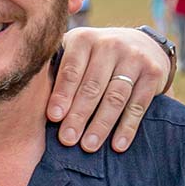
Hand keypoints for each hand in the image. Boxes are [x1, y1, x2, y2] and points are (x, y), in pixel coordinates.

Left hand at [50, 28, 167, 153]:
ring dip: (101, 124)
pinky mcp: (153, 73)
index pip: (71, 70)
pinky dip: (128, 127)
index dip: (62, 95)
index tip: (54, 118)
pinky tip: (118, 145)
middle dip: (79, 115)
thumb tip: (31, 101)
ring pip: (115, 97)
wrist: (142, 45)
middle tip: (67, 139)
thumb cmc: (95, 57)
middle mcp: (109, 44)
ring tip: (89, 146)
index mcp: (84, 39)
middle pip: (92, 86)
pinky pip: (138, 104)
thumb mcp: (77, 53)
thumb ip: (57, 69)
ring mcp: (133, 57)